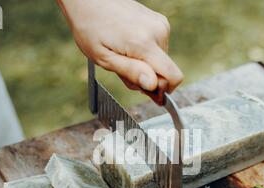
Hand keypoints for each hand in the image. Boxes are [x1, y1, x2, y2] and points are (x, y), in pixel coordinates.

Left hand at [58, 0, 183, 93]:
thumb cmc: (90, 27)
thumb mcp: (104, 58)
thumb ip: (131, 72)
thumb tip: (153, 86)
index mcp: (144, 43)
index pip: (173, 76)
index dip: (163, 91)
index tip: (144, 90)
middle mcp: (158, 32)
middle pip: (166, 70)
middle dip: (148, 77)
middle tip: (123, 70)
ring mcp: (160, 24)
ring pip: (162, 60)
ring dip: (145, 64)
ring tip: (123, 54)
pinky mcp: (159, 21)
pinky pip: (159, 47)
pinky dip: (146, 53)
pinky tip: (128, 45)